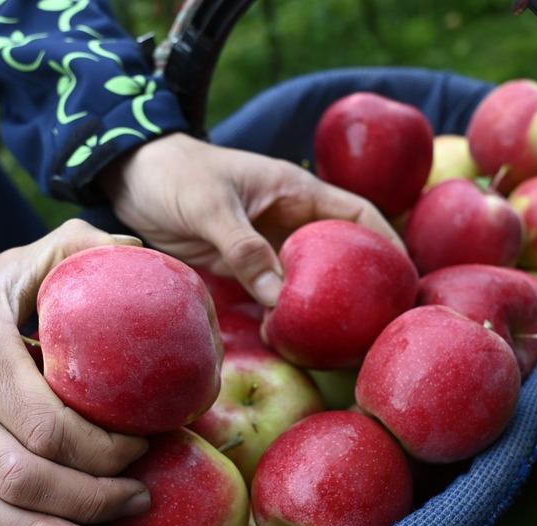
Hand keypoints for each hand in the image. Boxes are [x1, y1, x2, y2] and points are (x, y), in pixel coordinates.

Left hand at [99, 133, 401, 306]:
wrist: (131, 178)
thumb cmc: (174, 175)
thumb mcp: (210, 206)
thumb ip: (244, 248)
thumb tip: (279, 297)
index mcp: (295, 192)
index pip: (358, 215)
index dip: (386, 244)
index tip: (405, 279)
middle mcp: (289, 219)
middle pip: (339, 253)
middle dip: (360, 283)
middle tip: (378, 322)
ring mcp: (267, 244)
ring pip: (307, 277)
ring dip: (320, 303)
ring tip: (340, 339)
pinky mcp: (242, 266)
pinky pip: (272, 292)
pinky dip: (282, 312)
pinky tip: (285, 335)